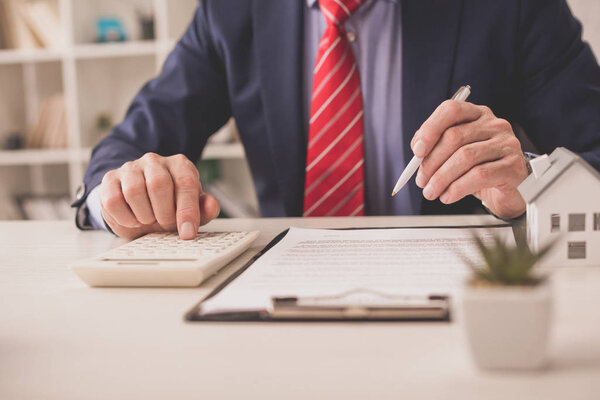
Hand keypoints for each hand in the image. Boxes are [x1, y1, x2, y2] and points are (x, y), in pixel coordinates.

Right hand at [99, 153, 219, 239]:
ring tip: (149, 219)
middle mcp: (155, 161)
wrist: (140, 206)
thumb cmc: (169, 206)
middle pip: (159, 184)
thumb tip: (212, 206)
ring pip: (134, 191)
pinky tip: (133, 218)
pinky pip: (114, 200)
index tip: (187, 232)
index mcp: (179, 165)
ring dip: (144, 215)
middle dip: (164, 213)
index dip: (187, 211)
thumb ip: (204, 208)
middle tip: (165, 224)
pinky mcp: (110, 180)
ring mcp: (130, 168)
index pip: (185, 183)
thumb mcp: (191, 210)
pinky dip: (125, 217)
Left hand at [410, 100, 527, 218]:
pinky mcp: (514, 166)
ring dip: (441, 178)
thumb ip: (436, 146)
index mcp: (477, 115)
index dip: (430, 129)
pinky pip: (479, 175)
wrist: (508, 191)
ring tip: (432, 192)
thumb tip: (418, 151)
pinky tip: (448, 196)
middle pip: (454, 136)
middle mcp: (494, 125)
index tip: (417, 151)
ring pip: (465, 157)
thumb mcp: (455, 154)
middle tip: (421, 181)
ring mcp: (507, 144)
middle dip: (431, 162)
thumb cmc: (478, 169)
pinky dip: (457, 188)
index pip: (451, 110)